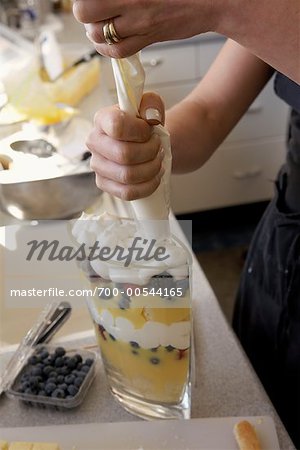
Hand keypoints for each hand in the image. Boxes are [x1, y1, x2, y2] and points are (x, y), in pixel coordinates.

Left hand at [73, 0, 215, 57]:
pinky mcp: (148, 38)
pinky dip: (106, 49)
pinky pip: (118, 51)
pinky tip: (106, 42)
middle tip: (92, 9)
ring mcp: (140, 23)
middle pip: (85, 11)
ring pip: (99, 34)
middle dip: (84, 11)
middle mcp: (131, 1)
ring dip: (94, 31)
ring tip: (99, 24)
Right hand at [87, 92, 165, 199]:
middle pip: (124, 155)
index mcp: (103, 119)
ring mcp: (98, 165)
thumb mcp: (152, 106)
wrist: (147, 143)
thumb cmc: (146, 125)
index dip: (140, 131)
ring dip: (151, 169)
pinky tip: (154, 176)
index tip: (149, 130)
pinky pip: (127, 192)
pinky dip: (147, 186)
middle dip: (150, 152)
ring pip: (127, 176)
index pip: (117, 126)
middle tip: (158, 147)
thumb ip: (152, 104)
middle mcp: (94, 142)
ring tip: (158, 161)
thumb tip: (150, 117)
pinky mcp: (104, 184)